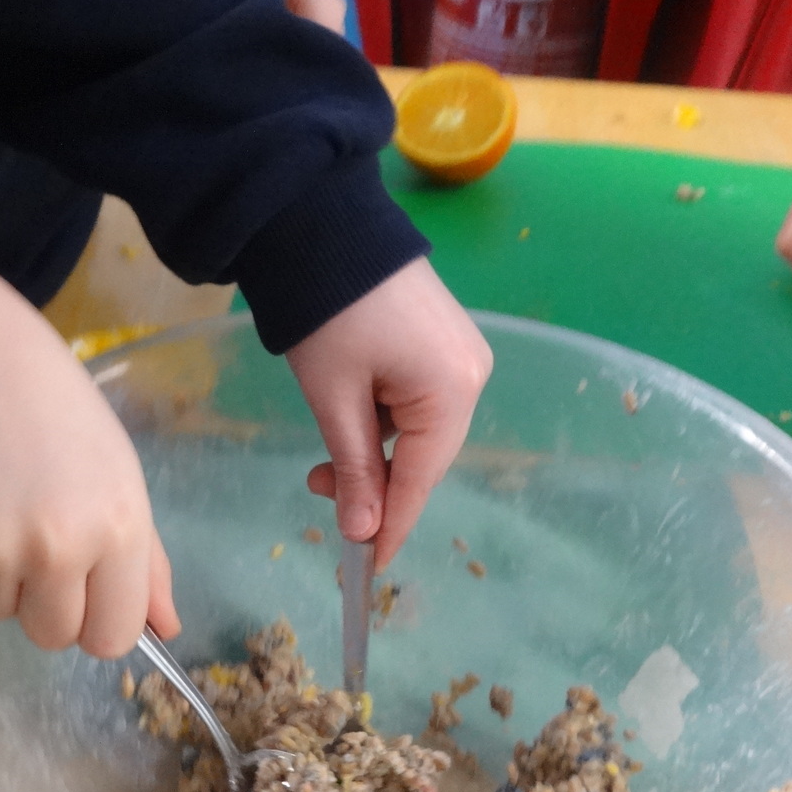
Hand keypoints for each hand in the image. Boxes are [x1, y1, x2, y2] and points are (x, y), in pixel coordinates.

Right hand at [0, 101, 174, 659]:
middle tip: (34, 536)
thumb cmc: (58, 416)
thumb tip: (167, 629)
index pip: (113, 638)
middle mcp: (55, 547)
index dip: (97, 618)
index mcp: (116, 530)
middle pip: (52, 636)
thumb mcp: (120, 477)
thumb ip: (147, 562)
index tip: (85, 590)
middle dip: (45, 602)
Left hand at [286, 258, 491, 566]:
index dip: (392, 525)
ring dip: (373, 452)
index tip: (370, 567)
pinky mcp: (444, 342)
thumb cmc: (327, 312)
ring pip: (419, 434)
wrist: (323, 225)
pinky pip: (419, 403)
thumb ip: (353, 469)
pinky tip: (348, 421)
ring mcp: (463, 356)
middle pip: (426, 458)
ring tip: (319, 459)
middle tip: (319, 492)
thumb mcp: (333, 399)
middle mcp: (472, 375)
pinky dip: (383, 423)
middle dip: (375, 484)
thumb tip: (364, 532)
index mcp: (453, 390)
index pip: (421, 478)